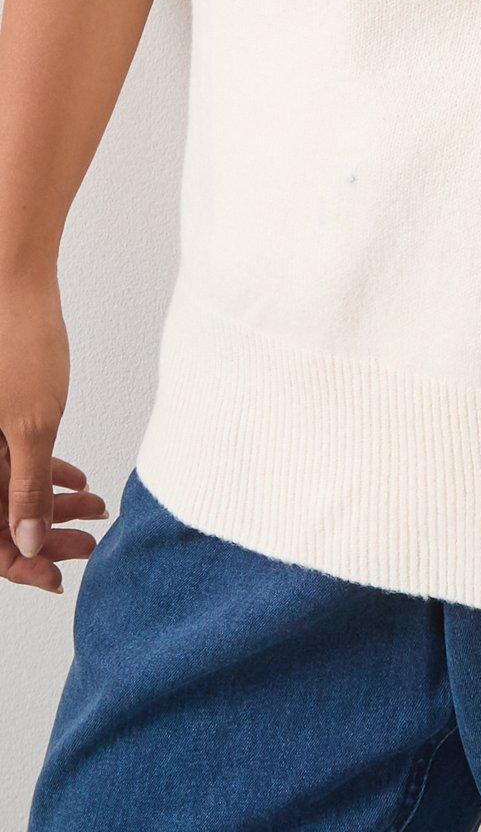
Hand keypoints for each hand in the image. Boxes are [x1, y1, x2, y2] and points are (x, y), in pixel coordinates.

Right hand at [0, 275, 105, 592]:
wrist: (13, 281)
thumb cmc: (19, 344)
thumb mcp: (33, 424)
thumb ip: (29, 487)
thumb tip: (30, 541)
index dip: (20, 564)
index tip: (58, 575)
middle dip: (42, 535)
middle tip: (88, 542)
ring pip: (6, 488)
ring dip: (48, 504)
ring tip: (95, 510)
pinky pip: (7, 458)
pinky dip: (41, 472)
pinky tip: (78, 479)